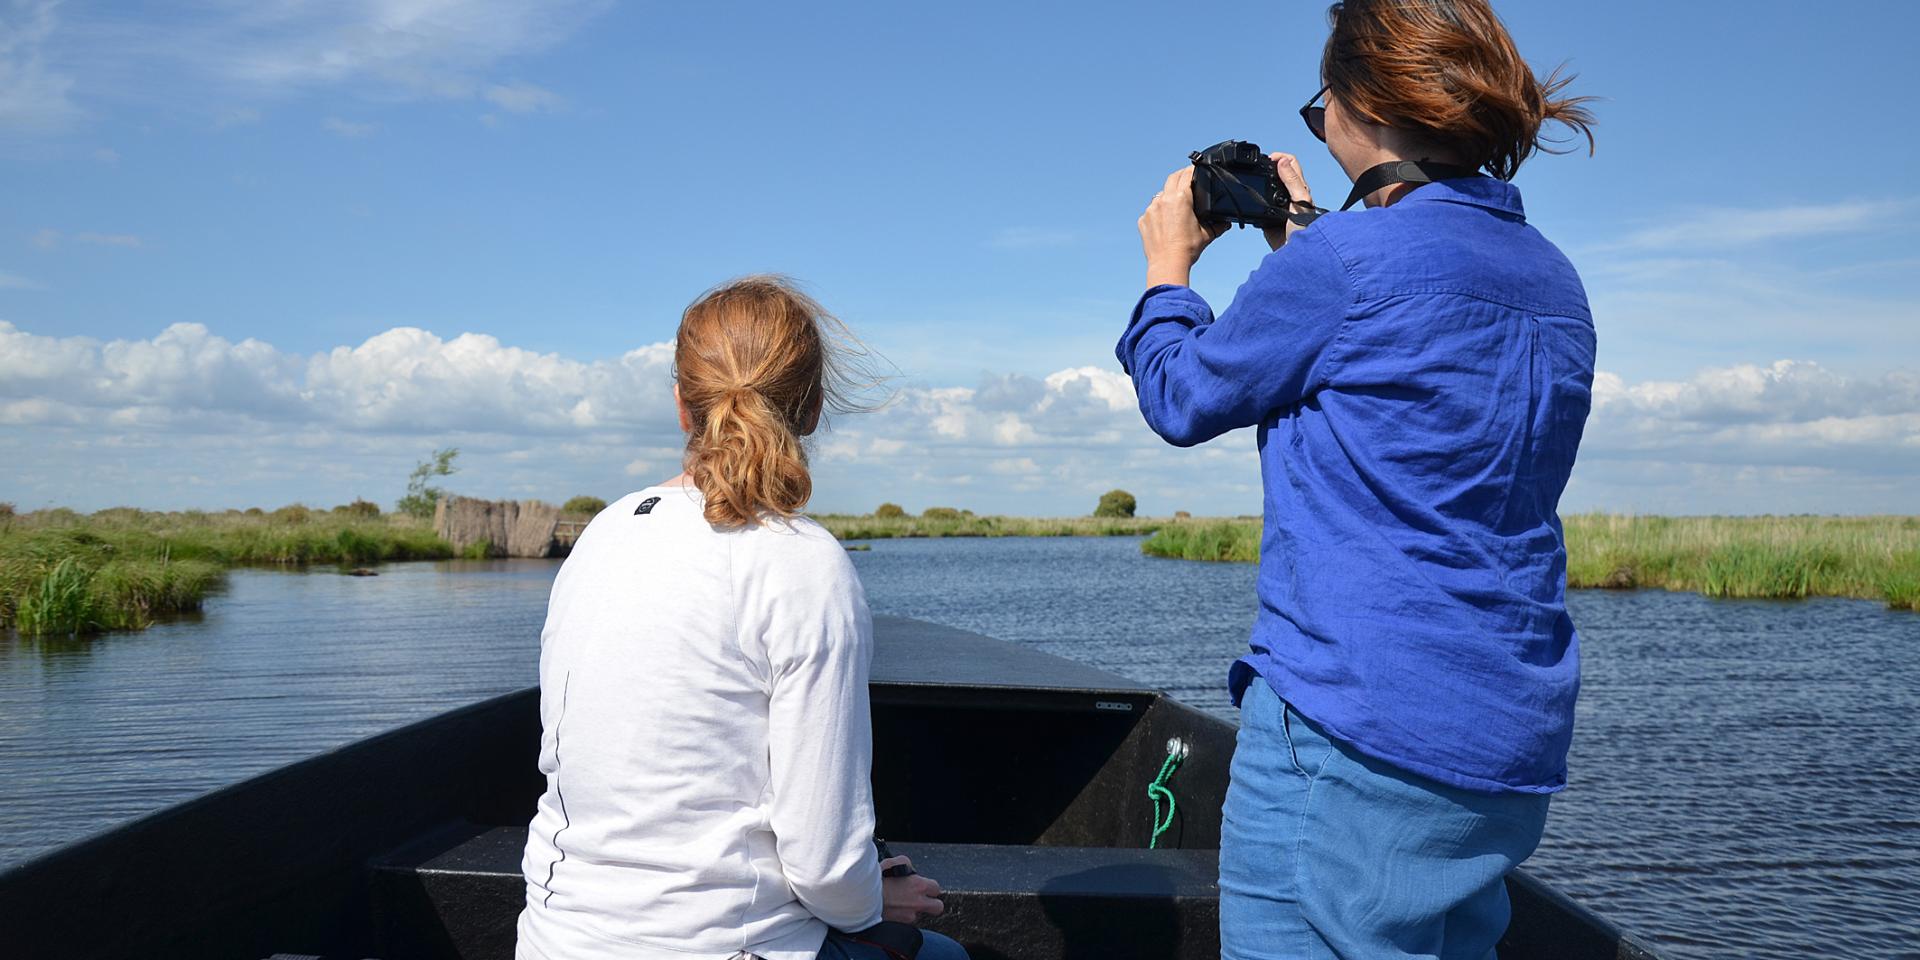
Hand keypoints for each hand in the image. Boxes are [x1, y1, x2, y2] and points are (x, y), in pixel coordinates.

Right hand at [879, 856, 943, 923]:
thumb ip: (907, 864)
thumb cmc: (875, 880)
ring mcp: (909, 916)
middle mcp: (917, 903)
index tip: (924, 887)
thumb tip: (910, 869)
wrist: (861, 898)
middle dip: (932, 903)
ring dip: (911, 909)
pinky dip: (900, 916)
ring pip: (918, 915)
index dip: (930, 887)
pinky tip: (891, 909)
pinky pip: (905, 922)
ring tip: (898, 902)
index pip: (936, 888)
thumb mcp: (893, 862)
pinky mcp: (899, 926)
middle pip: (938, 907)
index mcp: (919, 886)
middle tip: (922, 899)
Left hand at [1138, 167, 1226, 288]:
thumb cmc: (1187, 249)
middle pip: (1172, 178)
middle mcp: (1164, 200)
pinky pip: (1151, 210)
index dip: (1192, 169)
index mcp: (1181, 198)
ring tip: (1176, 206)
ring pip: (1160, 195)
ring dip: (1168, 196)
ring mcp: (1151, 209)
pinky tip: (1165, 223)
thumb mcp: (1207, 234)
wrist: (1168, 264)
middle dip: (1180, 176)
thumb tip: (1226, 222)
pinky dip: (1158, 212)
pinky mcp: (1143, 220)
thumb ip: (1218, 224)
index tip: (1196, 169)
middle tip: (1187, 179)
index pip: (1186, 174)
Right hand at [1260, 152, 1315, 251]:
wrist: (1295, 252)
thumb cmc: (1306, 229)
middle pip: (1276, 172)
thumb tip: (1281, 161)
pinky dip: (1252, 200)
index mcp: (1299, 187)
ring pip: (1265, 186)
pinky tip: (1251, 198)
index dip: (1279, 157)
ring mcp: (1276, 205)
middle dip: (1265, 166)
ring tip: (1252, 178)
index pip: (1290, 163)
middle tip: (1257, 167)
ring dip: (1258, 181)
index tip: (1268, 160)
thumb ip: (1292, 181)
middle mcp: (1288, 194)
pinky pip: (1256, 205)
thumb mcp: (1301, 200)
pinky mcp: (1266, 217)